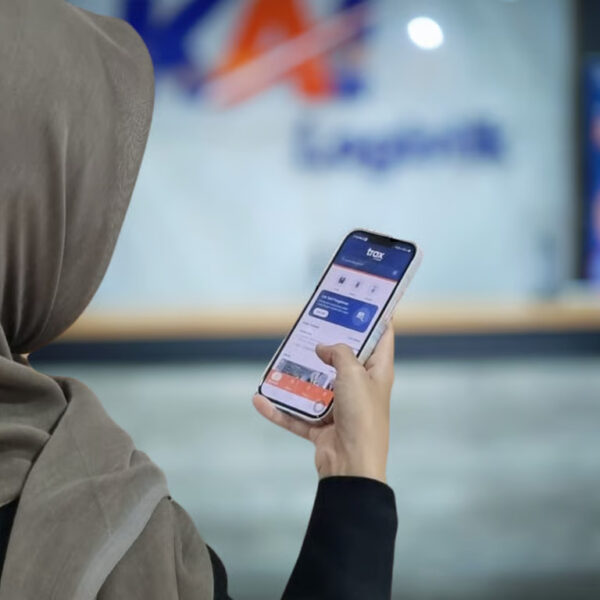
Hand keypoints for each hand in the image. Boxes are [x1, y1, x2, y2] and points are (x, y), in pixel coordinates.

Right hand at [253, 324, 394, 482]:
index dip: (376, 318)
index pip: (382, 338)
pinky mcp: (323, 427)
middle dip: (327, 344)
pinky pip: (298, 415)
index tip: (362, 301)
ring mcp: (341, 409)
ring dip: (298, 378)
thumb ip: (339, 353)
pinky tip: (260, 399)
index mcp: (377, 373)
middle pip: (344, 360)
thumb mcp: (353, 374)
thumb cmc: (362, 416)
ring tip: (280, 360)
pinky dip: (280, 409)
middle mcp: (360, 388)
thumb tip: (323, 348)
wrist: (352, 467)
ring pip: (317, 387)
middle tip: (310, 325)